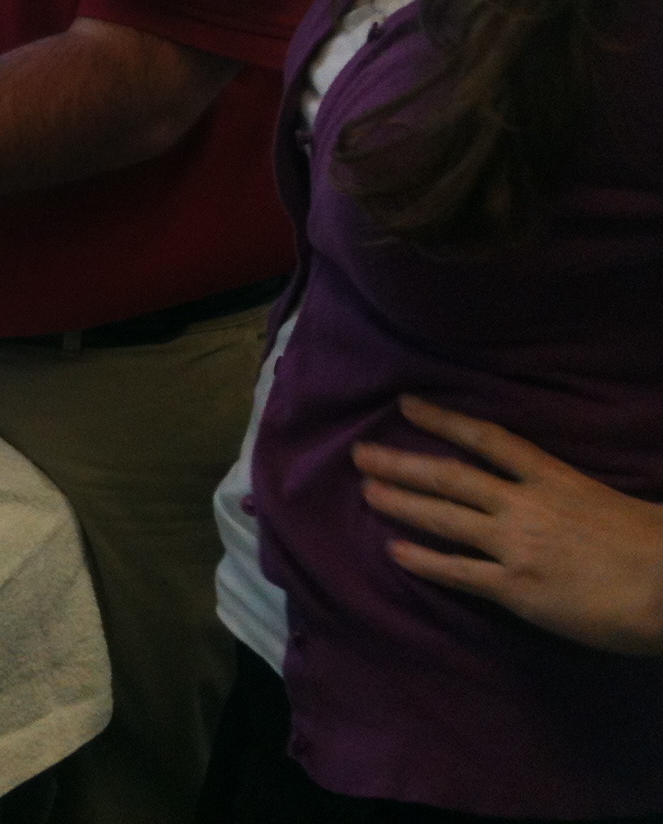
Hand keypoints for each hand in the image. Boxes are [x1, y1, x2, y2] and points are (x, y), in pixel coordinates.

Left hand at [353, 394, 662, 655]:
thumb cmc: (656, 543)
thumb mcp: (612, 500)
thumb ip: (572, 493)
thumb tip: (554, 491)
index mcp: (554, 479)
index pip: (487, 439)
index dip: (443, 420)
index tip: (406, 405)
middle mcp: (525, 506)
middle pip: (450, 476)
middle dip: (401, 464)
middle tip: (361, 454)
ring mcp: (516, 546)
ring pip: (444, 518)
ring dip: (401, 504)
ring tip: (366, 492)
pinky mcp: (516, 588)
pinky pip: (459, 571)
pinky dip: (423, 561)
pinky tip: (395, 552)